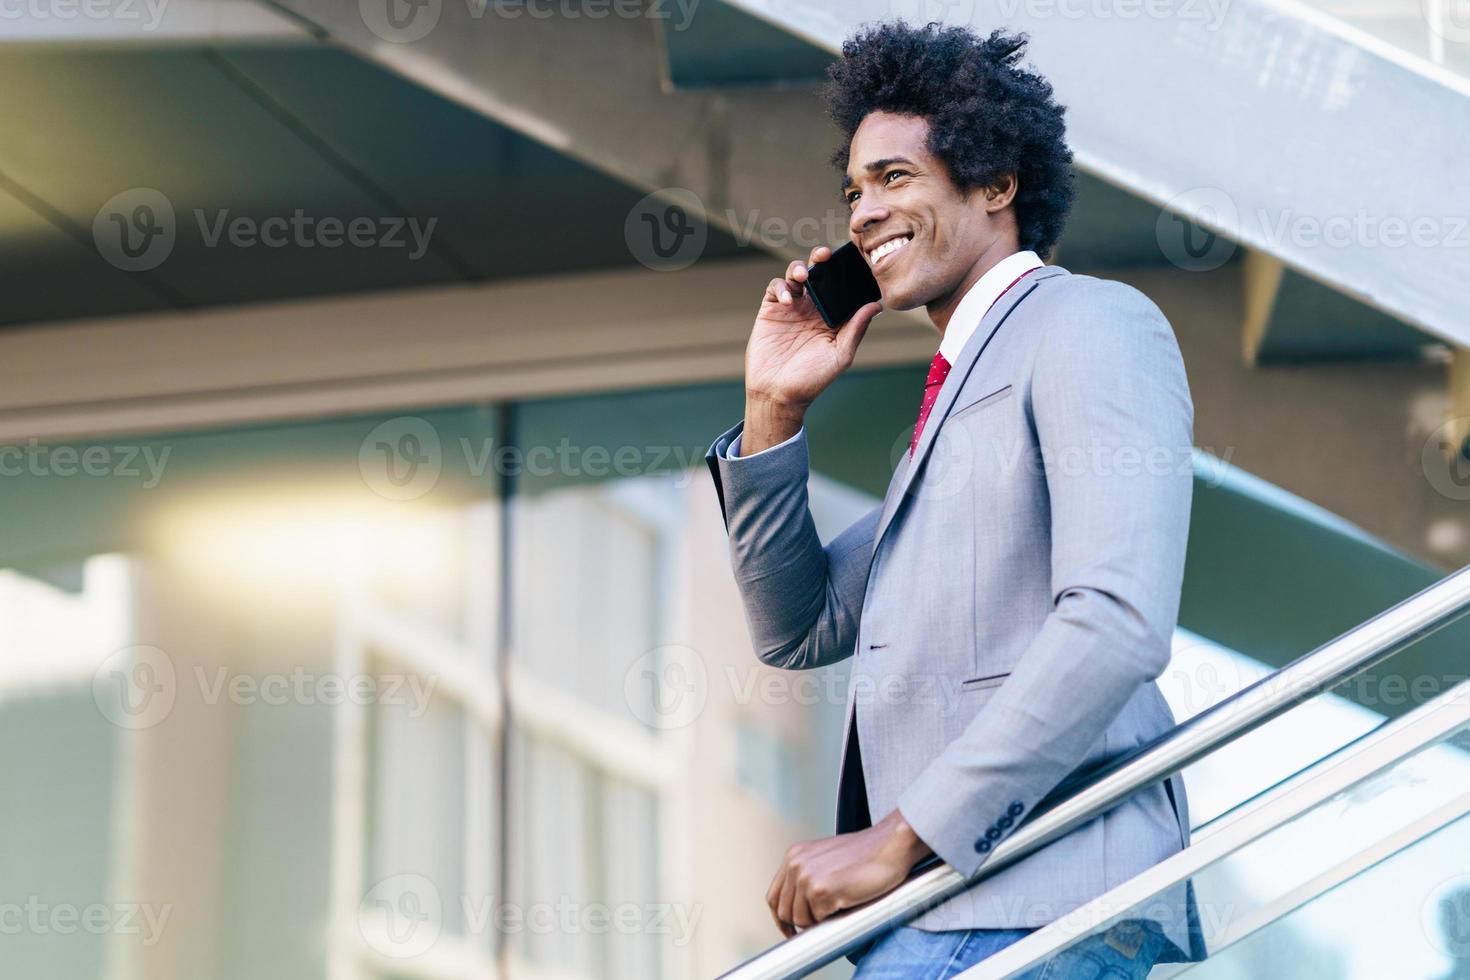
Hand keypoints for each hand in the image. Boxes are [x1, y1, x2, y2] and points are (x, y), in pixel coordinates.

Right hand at [746, 244, 882, 412]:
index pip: (841, 286)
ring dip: (800, 269)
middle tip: (826, 254)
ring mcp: (792, 307)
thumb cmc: (811, 380)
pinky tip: (787, 300)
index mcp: (832, 316)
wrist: (778, 394)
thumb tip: (876, 306)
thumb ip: (856, 329)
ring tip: (803, 276)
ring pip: (797, 274)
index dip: (846, 272)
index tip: (852, 260)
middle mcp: (813, 308)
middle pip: (819, 274)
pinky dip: (781, 287)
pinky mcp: (771, 310)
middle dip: (822, 259)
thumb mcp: (840, 355)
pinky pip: (776, 288)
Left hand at [765, 809, 930, 938]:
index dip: (780, 918)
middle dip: (800, 924)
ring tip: (838, 909)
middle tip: (818, 928)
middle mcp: (795, 865)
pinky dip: (833, 919)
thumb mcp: (826, 858)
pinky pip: (819, 920)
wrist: (890, 845)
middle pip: (784, 911)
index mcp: (794, 856)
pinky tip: (847, 905)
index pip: (774, 896)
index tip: (790, 930)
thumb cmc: (866, 854)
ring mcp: (807, 878)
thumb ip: (808, 876)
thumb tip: (799, 909)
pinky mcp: (822, 891)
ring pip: (800, 919)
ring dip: (818, 922)